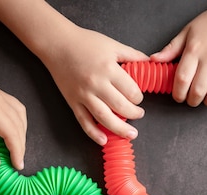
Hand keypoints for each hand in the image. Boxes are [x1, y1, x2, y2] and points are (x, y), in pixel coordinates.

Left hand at [0, 74, 26, 169]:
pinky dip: (17, 121)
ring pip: (19, 113)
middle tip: (17, 160)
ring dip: (21, 132)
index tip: (17, 165)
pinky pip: (14, 106)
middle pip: (18, 123)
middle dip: (20, 144)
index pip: (11, 132)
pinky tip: (13, 131)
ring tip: (16, 148)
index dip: (17, 151)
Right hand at [42, 26, 148, 143]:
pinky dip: (93, 133)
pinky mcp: (73, 102)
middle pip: (120, 107)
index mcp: (108, 69)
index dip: (138, 98)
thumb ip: (132, 55)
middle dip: (134, 114)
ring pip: (104, 117)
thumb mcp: (112, 45)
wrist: (57, 44)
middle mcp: (96, 84)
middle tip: (139, 114)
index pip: (131, 91)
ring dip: (119, 129)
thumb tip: (150, 63)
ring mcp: (83, 95)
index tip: (138, 98)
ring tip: (130, 135)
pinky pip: (83, 121)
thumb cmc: (85, 42)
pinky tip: (103, 140)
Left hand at [151, 1, 206, 106]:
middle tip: (192, 99)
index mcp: (195, 49)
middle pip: (198, 91)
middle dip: (192, 100)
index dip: (178, 93)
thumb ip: (171, 49)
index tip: (179, 96)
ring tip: (206, 99)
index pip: (182, 79)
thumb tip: (154, 60)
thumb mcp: (188, 32)